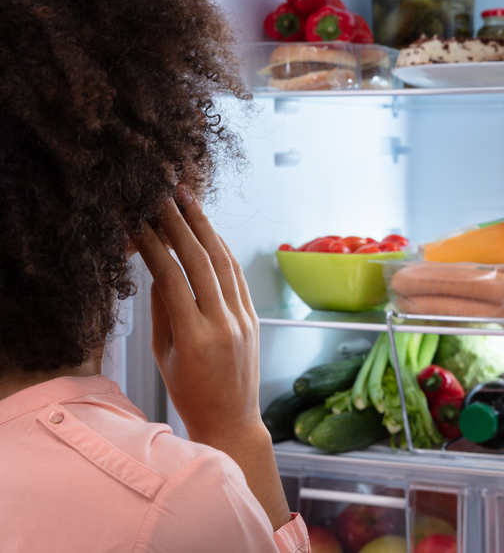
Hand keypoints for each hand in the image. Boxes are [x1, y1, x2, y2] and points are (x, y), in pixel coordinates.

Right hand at [130, 186, 261, 444]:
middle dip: (180, 223)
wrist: (231, 420)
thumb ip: (161, 310)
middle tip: (163, 196)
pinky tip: (210, 231)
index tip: (137, 222)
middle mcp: (222, 323)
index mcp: (194, 337)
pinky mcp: (254, 316)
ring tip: (188, 200)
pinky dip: (222, 249)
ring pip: (223, 262)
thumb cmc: (190, 394)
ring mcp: (242, 318)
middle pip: (200, 261)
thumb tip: (157, 269)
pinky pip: (238, 275)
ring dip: (205, 226)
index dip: (152, 245)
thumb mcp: (164, 355)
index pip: (170, 277)